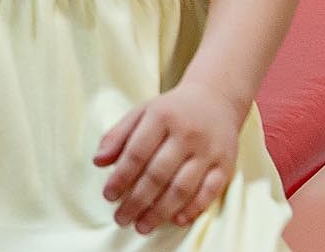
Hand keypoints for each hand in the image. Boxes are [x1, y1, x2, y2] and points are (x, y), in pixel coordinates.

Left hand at [94, 78, 247, 232]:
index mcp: (161, 116)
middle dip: (137, 200)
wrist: (216, 99)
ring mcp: (208, 150)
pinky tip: (175, 220)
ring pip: (183, 187)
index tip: (108, 196)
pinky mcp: (226, 164)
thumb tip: (98, 161)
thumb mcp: (141, 112)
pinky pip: (210, 192)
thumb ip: (118, 136)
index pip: (137, 152)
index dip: (120, 177)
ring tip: (143, 225)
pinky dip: (193, 209)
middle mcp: (186, 134)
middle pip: (158, 174)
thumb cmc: (171, 110)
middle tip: (122, 218)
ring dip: (160, 211)